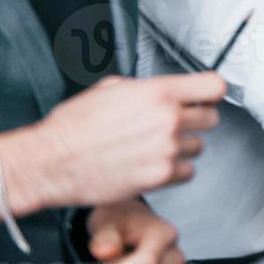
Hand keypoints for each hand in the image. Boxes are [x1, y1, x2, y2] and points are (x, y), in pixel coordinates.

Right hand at [0, 72, 225, 215]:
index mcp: (157, 92)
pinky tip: (155, 164)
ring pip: (199, 146)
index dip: (211, 93)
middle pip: (211, 118)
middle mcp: (167, 119)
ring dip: (183, 147)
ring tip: (156, 147)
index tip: (207, 97)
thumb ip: (145, 88)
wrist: (50, 162)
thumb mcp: (109, 88)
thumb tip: (162, 90)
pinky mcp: (160, 176)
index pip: (213, 86)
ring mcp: (166, 149)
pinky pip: (187, 172)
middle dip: (196, 120)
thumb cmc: (72, 127)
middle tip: (179, 124)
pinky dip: (175, 170)